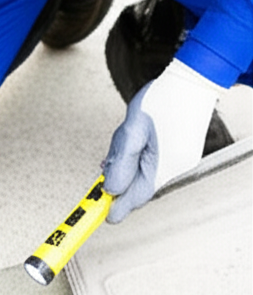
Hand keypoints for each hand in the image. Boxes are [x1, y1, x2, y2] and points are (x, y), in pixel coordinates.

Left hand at [103, 59, 221, 222]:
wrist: (194, 78)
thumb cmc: (164, 98)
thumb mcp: (133, 129)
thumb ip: (121, 161)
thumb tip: (110, 188)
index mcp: (164, 166)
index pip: (135, 198)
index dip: (115, 207)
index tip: (99, 216)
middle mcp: (176, 168)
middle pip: (138, 185)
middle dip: (119, 174)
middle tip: (106, 160)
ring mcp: (181, 161)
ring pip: (144, 172)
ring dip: (129, 159)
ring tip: (128, 134)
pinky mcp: (181, 152)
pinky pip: (154, 162)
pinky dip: (140, 155)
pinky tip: (136, 137)